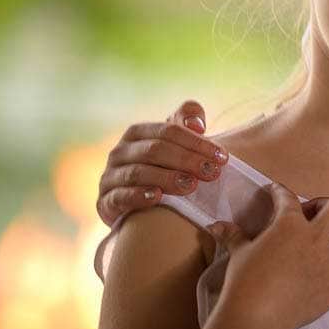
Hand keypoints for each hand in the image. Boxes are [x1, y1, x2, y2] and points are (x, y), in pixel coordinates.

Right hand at [96, 101, 227, 226]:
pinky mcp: (105, 201)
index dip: (196, 142)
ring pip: (138, 172)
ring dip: (167, 178)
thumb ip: (186, 123)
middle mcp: (120, 152)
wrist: (134, 205)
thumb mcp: (174, 143)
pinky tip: (157, 197)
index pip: (168, 131)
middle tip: (212, 172)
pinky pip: (119, 196)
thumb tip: (197, 123)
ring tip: (191, 185)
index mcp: (137, 133)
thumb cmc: (163, 167)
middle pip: (155, 150)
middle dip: (187, 160)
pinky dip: (138, 195)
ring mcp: (110, 176)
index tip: (222, 157)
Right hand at [212, 185, 328, 328]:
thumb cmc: (244, 282)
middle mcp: (316, 239)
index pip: (288, 198)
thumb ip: (233, 236)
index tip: (277, 192)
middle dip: (326, 206)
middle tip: (313, 217)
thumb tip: (216, 225)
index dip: (280, 192)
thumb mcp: (238, 254)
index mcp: (289, 225)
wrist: (256, 316)